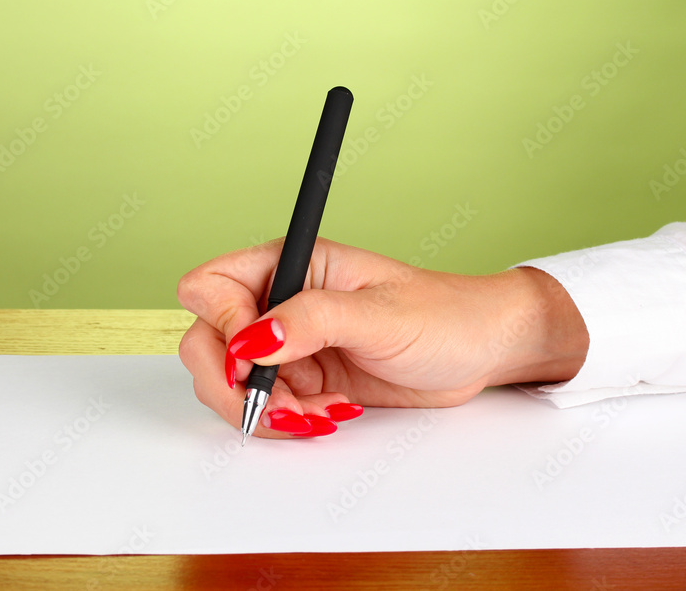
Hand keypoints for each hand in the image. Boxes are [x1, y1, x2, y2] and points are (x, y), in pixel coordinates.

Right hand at [177, 237, 587, 439]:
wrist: (479, 350)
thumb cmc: (443, 313)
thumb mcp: (378, 314)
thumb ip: (311, 321)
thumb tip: (251, 340)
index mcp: (291, 264)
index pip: (210, 288)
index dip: (222, 328)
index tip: (254, 360)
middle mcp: (280, 301)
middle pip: (206, 342)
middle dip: (233, 385)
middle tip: (277, 407)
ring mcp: (289, 343)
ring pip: (230, 382)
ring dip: (264, 408)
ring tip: (315, 413)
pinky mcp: (304, 378)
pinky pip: (266, 406)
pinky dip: (287, 420)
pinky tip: (331, 413)